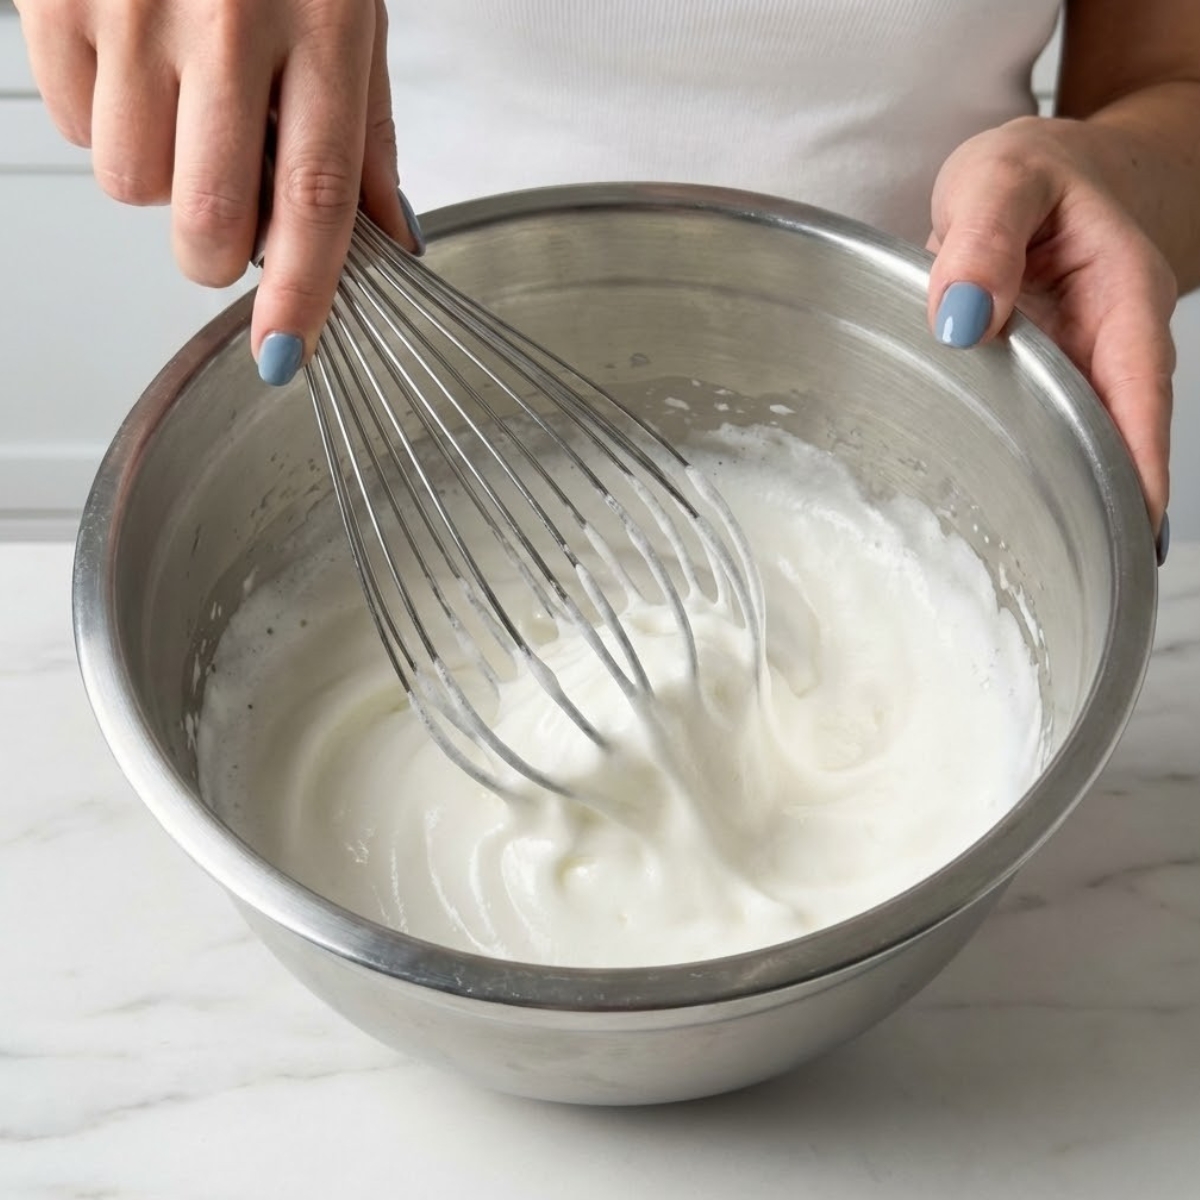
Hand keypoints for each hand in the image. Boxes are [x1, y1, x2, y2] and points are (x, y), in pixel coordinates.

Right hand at [15, 0, 418, 385]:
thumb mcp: (351, 16)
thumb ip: (366, 138)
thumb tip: (389, 244)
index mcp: (319, 24)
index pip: (316, 195)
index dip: (302, 293)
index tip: (285, 353)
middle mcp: (222, 15)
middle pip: (206, 215)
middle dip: (215, 253)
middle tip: (228, 217)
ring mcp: (129, 1)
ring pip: (129, 181)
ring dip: (159, 175)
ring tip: (180, 102)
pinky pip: (71, 122)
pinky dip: (103, 119)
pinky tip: (133, 63)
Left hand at [926, 115, 1173, 541]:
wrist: (1048, 175)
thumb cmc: (1039, 173)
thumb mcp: (1003, 177)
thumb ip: (984, 238)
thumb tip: (962, 319)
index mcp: (1120, 300)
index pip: (1139, 396)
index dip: (1138, 466)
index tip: (1131, 535)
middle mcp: (1106, 348)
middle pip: (1112, 440)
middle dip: (1101, 510)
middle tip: (1078, 585)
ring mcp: (1072, 373)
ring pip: (1071, 445)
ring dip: (1058, 501)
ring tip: (1036, 575)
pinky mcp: (1036, 384)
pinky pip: (1033, 432)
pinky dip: (1016, 468)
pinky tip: (991, 515)